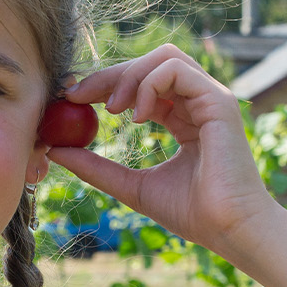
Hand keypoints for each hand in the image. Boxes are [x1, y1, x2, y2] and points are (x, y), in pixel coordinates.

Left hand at [46, 44, 286, 257]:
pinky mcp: (218, 101)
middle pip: (150, 64)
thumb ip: (98, 168)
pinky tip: (138, 116)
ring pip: (164, 57)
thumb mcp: (132, 187)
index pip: (143, 85)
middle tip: (76, 95)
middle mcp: (199, 102)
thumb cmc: (193, 214)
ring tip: (113, 110)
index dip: (107, 85)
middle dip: (110, 75)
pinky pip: (176, 70)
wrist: (229, 230)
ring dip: (129, 76)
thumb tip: (57, 151)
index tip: (72, 99)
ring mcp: (211, 98)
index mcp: (184, 118)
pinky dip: (149, 85)